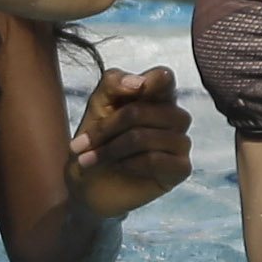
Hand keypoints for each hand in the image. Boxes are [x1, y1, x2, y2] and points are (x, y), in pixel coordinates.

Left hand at [68, 65, 189, 217]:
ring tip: (91, 159)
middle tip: (81, 144)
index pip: (164, 77)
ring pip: (149, 136)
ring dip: (111, 149)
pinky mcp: (180, 168)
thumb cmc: (94, 143)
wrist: (85, 184)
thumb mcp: (96, 107)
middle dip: (107, 127)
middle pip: (146, 110)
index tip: (128, 91)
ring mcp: (180, 143)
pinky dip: (130, 163)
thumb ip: (113, 84)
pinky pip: (156, 159)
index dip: (150, 80)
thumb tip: (138, 82)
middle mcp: (173, 117)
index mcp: (155, 97)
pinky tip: (121, 167)